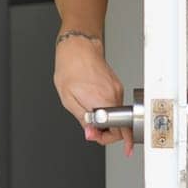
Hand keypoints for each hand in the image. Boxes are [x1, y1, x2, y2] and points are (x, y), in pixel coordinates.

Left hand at [54, 37, 134, 156]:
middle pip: (119, 124)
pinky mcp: (117, 86)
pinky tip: (94, 103)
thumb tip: (91, 134)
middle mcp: (114, 96)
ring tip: (89, 113)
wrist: (79, 48)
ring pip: (117, 114)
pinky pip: (114, 104)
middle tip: (91, 130)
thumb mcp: (68, 100)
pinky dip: (106, 109)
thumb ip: (83, 119)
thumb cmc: (70, 69)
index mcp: (103, 102)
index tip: (98, 139)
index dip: (106, 139)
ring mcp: (117, 90)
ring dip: (105, 120)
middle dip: (106, 131)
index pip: (118, 131)